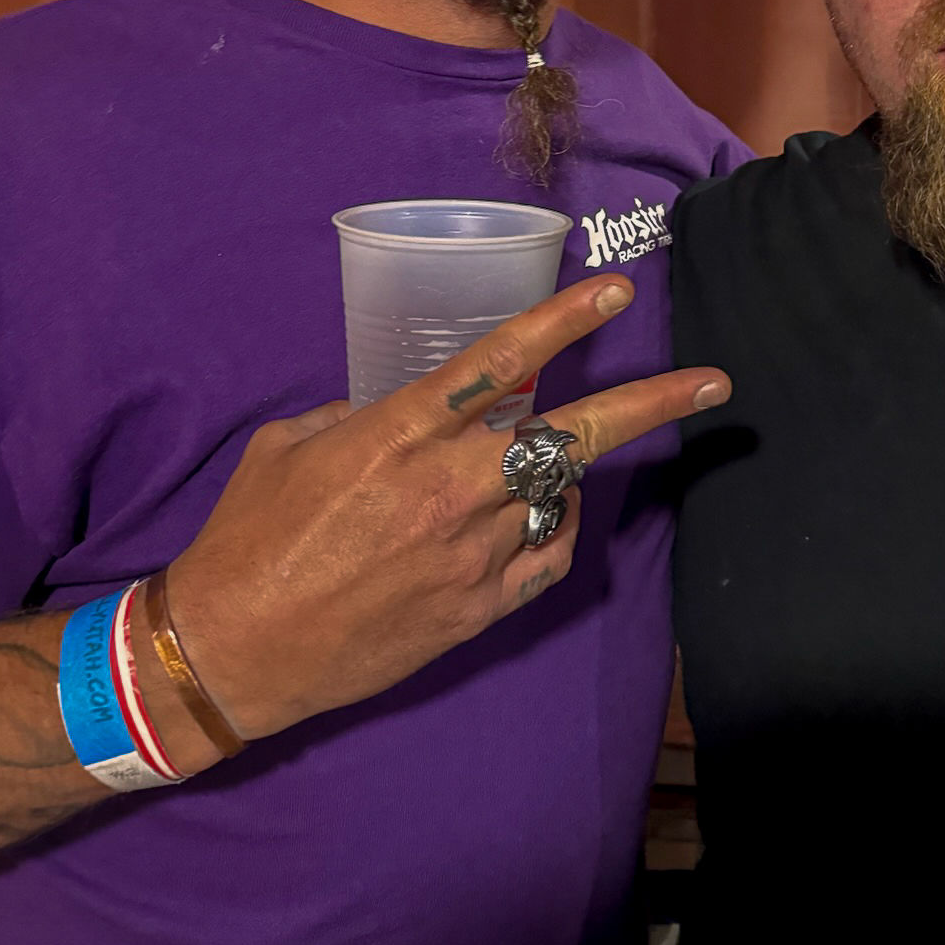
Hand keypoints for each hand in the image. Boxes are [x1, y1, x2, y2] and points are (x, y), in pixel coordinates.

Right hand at [157, 276, 728, 743]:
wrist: (232, 652)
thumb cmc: (248, 537)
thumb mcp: (290, 444)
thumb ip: (359, 414)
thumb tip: (405, 409)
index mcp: (396, 437)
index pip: (499, 364)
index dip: (564, 321)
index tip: (617, 292)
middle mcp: (446, 491)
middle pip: (570, 436)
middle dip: (650, 404)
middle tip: (713, 382)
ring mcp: (468, 557)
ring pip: (560, 496)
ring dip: (567, 470)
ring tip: (546, 462)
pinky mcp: (475, 612)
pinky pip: (547, 560)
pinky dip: (556, 529)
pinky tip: (544, 516)